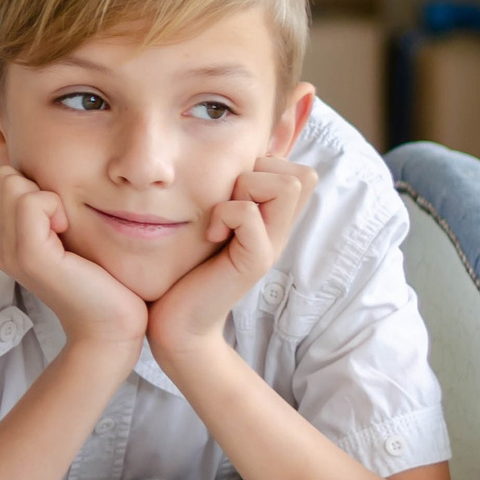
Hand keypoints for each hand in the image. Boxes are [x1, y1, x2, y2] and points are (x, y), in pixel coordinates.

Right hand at [0, 166, 146, 354]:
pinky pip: (29, 203)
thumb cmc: (97, 278)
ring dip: (44, 195)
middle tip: (59, 219)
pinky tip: (66, 229)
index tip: (49, 212)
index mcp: (2, 240)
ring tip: (63, 226)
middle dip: (33, 184)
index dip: (20, 184)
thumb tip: (38, 175)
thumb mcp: (61, 236)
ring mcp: (8, 252)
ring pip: (9, 183)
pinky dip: (52, 205)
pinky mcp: (29, 257)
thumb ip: (41, 210)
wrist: (110, 325)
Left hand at [146, 156, 317, 361]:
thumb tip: (229, 157)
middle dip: (259, 172)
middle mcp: (280, 231)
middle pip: (302, 174)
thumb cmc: (186, 267)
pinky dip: (223, 214)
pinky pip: (248, 212)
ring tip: (220, 217)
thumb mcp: (211, 221)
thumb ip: (227, 194)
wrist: (177, 322)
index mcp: (273, 219)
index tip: (231, 191)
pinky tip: (210, 236)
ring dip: (244, 189)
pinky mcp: (255, 262)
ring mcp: (272, 246)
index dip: (267, 165)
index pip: (301, 170)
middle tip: (227, 202)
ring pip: (286, 184)